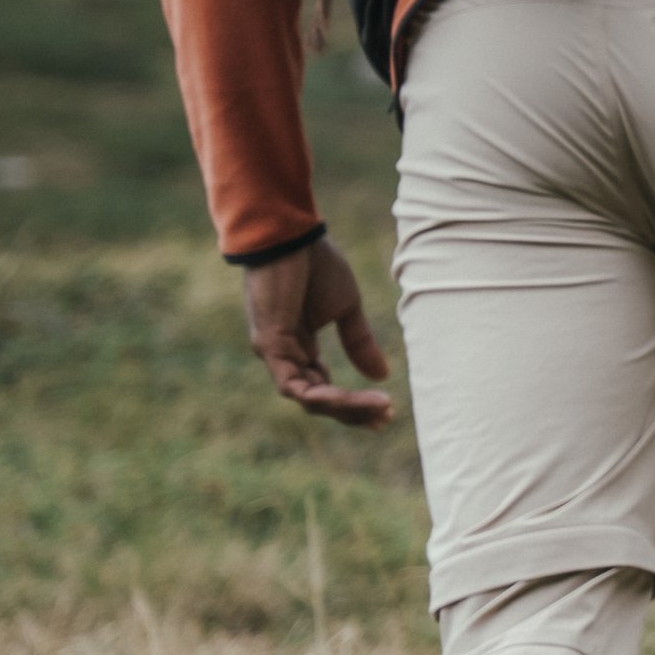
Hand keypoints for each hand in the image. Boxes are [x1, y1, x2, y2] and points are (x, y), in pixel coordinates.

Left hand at [242, 233, 397, 426]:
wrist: (290, 236)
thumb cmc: (315, 265)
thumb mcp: (346, 309)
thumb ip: (359, 342)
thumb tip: (382, 376)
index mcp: (300, 348)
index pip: (325, 389)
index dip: (354, 404)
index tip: (386, 412)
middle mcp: (285, 357)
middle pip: (318, 400)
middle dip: (353, 412)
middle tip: (386, 418)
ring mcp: (274, 354)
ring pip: (308, 398)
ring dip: (344, 407)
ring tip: (378, 408)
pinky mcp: (269, 346)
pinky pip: (294, 385)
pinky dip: (324, 395)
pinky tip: (352, 396)